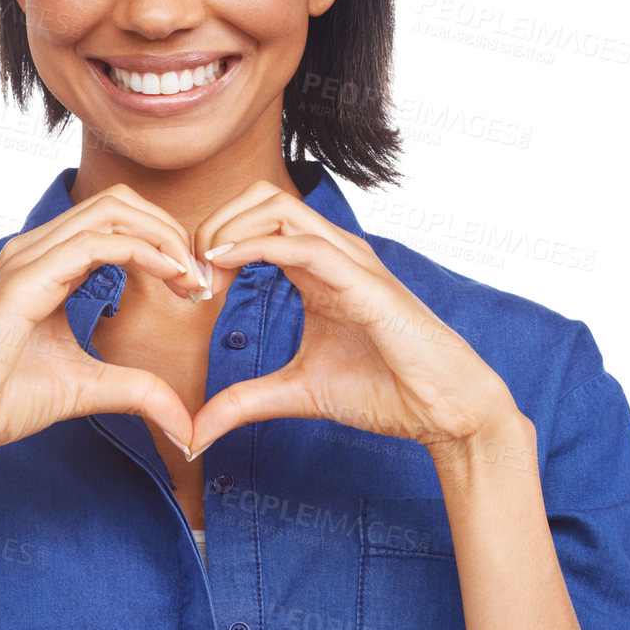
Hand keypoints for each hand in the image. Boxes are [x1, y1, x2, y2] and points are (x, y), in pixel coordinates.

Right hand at [0, 186, 208, 475]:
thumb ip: (137, 392)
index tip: (195, 287)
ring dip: (162, 238)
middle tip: (200, 278)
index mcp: (47, 265)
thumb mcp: (87, 390)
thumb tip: (186, 425)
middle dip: (169, 230)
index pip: (115, 221)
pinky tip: (169, 279)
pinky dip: (141, 252)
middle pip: (118, 202)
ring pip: (110, 211)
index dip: (164, 242)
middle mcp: (35, 250)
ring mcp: (26, 259)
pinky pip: (93, 244)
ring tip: (190, 278)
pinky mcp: (22, 281)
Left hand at [184, 180, 520, 459]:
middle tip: (188, 273)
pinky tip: (224, 265)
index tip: (187, 287)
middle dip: (214, 222)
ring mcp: (351, 261)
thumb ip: (244, 402)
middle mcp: (334, 253)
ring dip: (229, 229)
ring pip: (279, 207)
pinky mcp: (364, 283)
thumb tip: (194, 432)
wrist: (443, 408)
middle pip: (261, 197)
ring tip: (201, 270)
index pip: (256, 220)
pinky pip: (304, 245)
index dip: (212, 240)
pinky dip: (257, 246)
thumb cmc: (385, 390)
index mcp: (318, 268)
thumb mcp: (296, 393)